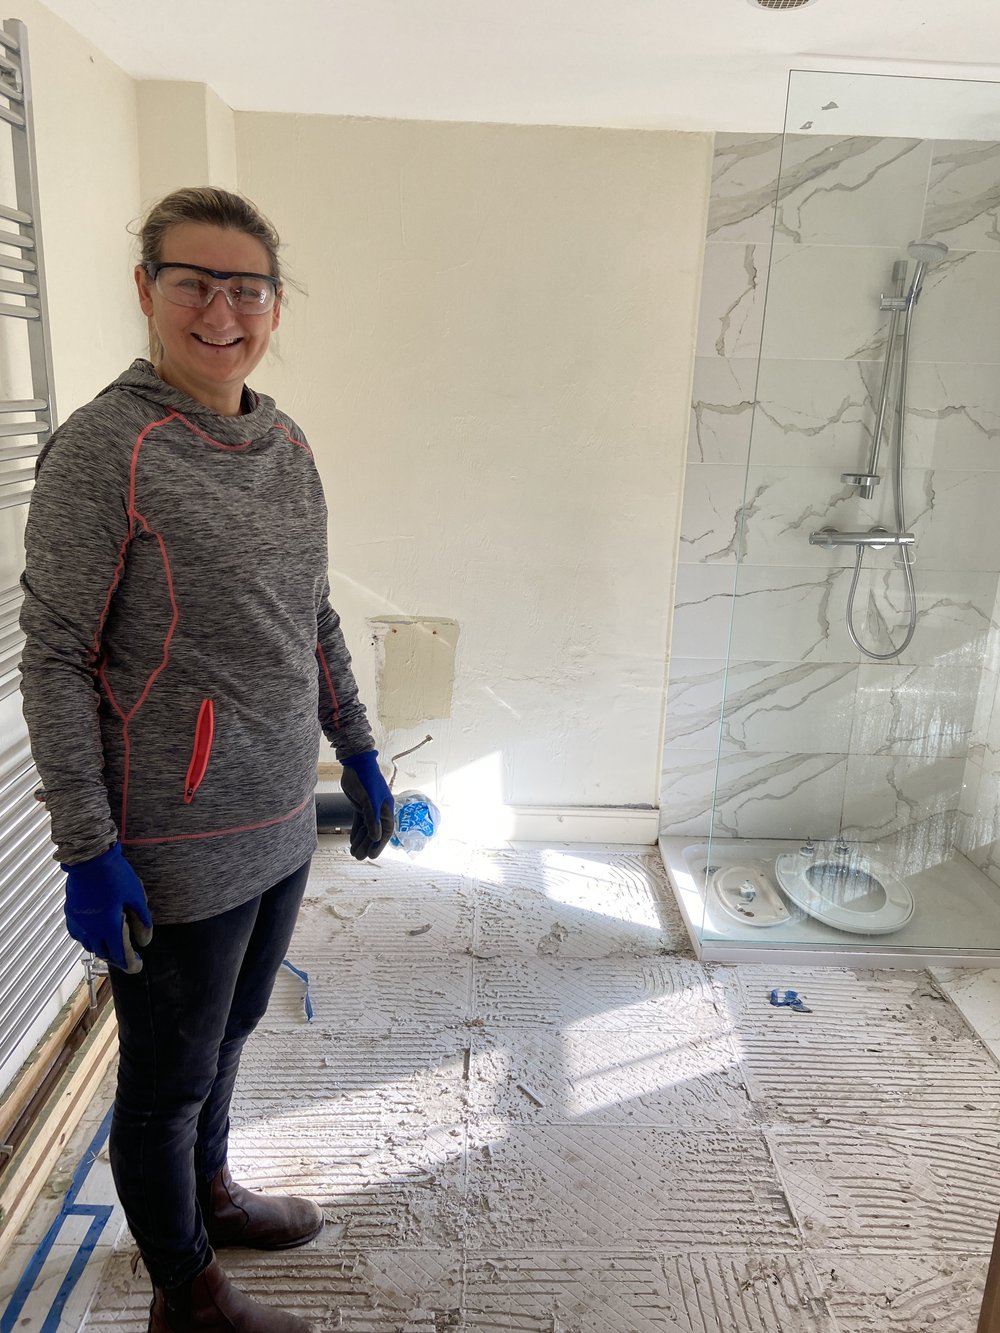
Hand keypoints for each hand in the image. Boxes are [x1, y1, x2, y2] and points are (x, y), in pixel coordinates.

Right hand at [61, 842, 152, 973]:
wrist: (90, 859)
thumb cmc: (116, 876)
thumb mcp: (137, 897)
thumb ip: (142, 920)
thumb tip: (145, 941)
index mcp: (109, 927)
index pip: (119, 954)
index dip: (130, 963)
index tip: (137, 965)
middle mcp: (91, 929)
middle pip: (104, 952)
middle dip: (116, 957)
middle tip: (127, 955)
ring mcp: (79, 921)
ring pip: (89, 945)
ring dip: (101, 949)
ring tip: (112, 945)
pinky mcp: (71, 913)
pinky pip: (78, 934)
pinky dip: (87, 939)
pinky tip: (93, 934)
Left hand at [340, 751, 393, 859]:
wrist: (356, 764)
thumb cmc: (365, 780)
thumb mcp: (368, 801)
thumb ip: (372, 819)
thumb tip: (376, 837)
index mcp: (386, 809)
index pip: (385, 831)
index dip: (379, 844)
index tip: (372, 855)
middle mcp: (380, 810)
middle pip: (375, 832)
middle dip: (367, 845)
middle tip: (358, 857)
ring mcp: (370, 807)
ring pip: (366, 828)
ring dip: (361, 840)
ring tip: (353, 853)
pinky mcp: (360, 804)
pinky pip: (360, 822)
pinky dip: (356, 831)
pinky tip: (351, 841)